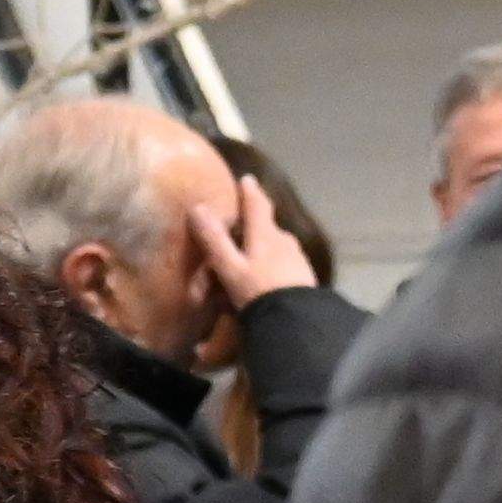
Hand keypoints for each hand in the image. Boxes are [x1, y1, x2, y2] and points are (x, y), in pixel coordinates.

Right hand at [185, 177, 323, 317]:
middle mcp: (284, 241)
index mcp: (266, 234)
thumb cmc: (258, 292)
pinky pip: (282, 267)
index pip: (257, 205)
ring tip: (247, 270)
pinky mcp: (304, 279)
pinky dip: (271, 271)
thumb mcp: (230, 268)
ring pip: (275, 249)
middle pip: (266, 229)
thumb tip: (197, 208)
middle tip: (237, 240)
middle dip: (252, 231)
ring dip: (261, 253)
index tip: (247, 179)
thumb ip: (215, 240)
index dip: (250, 191)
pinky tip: (263, 286)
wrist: (296, 323)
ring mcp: (297, 260)